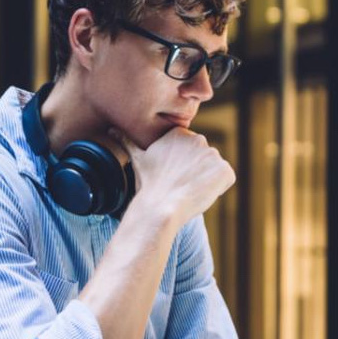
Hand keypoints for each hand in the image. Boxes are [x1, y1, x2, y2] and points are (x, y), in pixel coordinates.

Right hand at [110, 127, 234, 224]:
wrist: (161, 206)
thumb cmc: (148, 185)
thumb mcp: (137, 158)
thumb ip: (128, 140)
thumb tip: (112, 131)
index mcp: (180, 133)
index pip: (190, 151)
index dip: (182, 167)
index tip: (172, 176)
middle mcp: (200, 139)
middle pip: (203, 160)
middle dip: (195, 172)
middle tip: (179, 185)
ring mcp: (214, 154)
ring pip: (213, 170)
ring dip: (206, 180)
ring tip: (188, 190)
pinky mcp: (225, 171)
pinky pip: (225, 180)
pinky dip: (218, 188)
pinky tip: (201, 193)